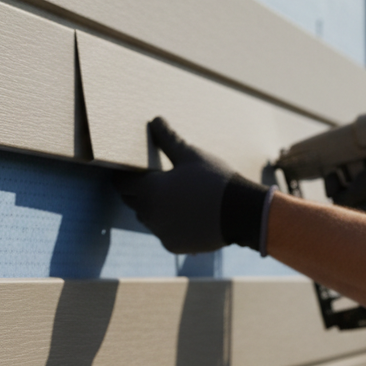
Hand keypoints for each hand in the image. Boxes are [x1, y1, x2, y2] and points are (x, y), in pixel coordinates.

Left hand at [113, 117, 235, 253]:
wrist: (243, 213)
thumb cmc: (214, 179)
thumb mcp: (190, 156)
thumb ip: (168, 139)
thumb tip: (155, 120)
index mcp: (149, 191)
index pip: (122, 183)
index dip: (125, 175)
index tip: (131, 170)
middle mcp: (149, 215)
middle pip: (132, 201)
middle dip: (137, 191)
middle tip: (152, 180)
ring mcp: (161, 232)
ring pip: (147, 218)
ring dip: (152, 208)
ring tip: (170, 195)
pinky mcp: (173, 246)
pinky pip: (163, 232)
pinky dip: (168, 224)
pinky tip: (184, 213)